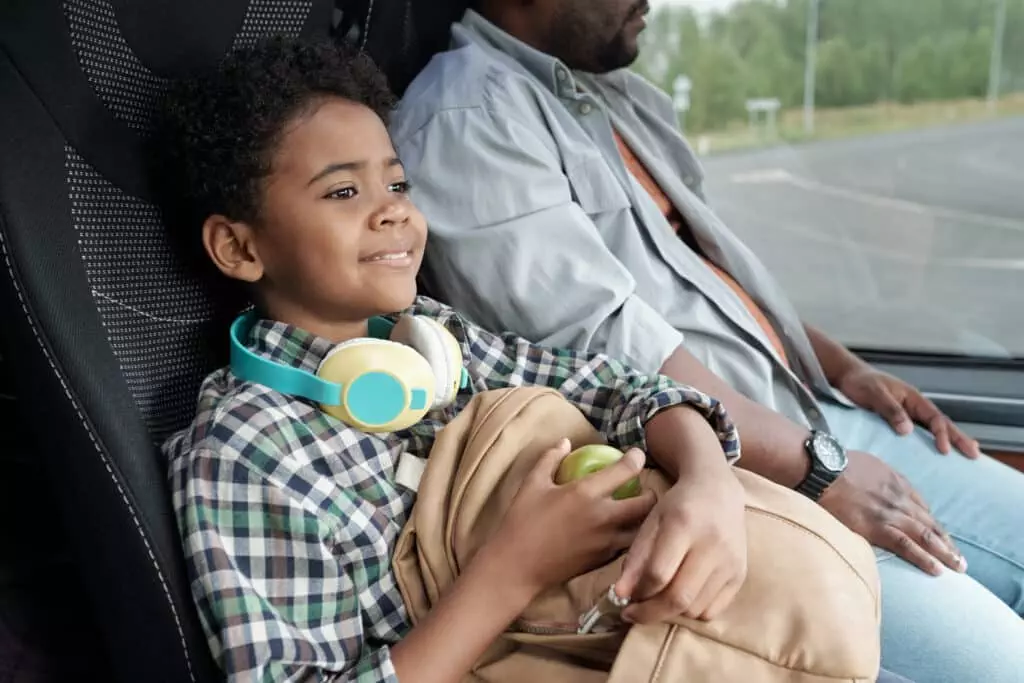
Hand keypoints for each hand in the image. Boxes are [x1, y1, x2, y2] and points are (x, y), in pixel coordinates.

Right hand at [487, 438, 656, 596]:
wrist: (516, 567)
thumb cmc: (521, 522)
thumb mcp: (532, 484)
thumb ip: (550, 458)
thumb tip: (565, 442)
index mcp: (586, 492)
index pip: (625, 470)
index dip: (636, 458)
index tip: (637, 455)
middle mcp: (604, 517)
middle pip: (646, 503)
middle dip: (652, 494)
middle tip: (646, 489)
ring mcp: (606, 541)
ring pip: (643, 529)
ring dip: (646, 519)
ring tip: (640, 513)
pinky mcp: (603, 561)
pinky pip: (627, 546)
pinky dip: (631, 537)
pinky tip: (623, 532)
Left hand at [614, 465, 746, 623]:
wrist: (718, 491)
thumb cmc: (678, 506)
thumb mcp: (651, 523)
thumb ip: (635, 559)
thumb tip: (621, 594)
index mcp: (683, 525)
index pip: (658, 573)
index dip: (638, 592)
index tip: (625, 599)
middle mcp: (711, 544)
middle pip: (678, 597)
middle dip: (650, 613)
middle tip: (634, 615)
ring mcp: (730, 561)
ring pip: (694, 608)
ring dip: (670, 613)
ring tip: (657, 600)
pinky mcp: (740, 574)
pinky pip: (712, 611)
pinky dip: (692, 612)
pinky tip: (681, 598)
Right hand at [820, 450, 965, 575]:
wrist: (825, 469)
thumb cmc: (839, 464)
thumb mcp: (870, 463)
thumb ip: (882, 477)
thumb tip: (881, 485)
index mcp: (898, 483)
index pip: (921, 507)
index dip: (932, 524)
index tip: (940, 537)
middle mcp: (900, 500)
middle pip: (930, 524)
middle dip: (947, 543)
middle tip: (960, 560)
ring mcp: (891, 515)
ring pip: (925, 536)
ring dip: (945, 553)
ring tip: (958, 567)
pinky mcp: (878, 528)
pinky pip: (906, 546)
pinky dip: (924, 558)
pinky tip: (937, 569)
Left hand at [837, 366, 979, 457]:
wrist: (847, 377)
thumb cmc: (860, 383)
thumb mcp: (874, 394)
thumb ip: (890, 410)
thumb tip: (907, 431)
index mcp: (913, 398)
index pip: (934, 418)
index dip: (941, 434)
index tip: (944, 450)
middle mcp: (914, 407)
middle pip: (941, 424)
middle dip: (958, 438)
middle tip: (975, 454)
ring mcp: (908, 415)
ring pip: (931, 430)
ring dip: (948, 441)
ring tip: (964, 456)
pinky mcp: (897, 422)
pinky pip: (917, 434)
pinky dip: (929, 443)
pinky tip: (933, 455)